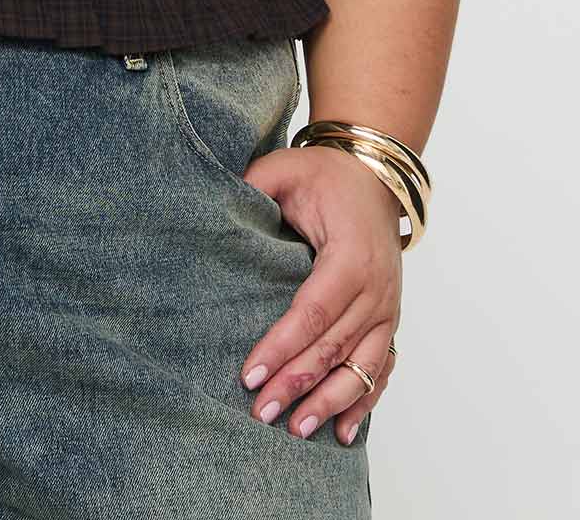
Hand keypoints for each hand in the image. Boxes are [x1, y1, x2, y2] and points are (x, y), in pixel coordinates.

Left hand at [237, 141, 402, 443]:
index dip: (282, 346)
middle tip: (261, 412)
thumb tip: (212, 208)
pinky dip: (365, 402)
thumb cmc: (324, 177)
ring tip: (296, 431)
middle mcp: (377, 289)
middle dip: (296, 384)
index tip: (250, 374)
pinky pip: (382, 369)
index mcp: (350, 256)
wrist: (372, 178)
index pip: (313, 311)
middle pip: (334, 346)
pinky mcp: (390, 321)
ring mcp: (388, 309)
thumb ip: (253, 186)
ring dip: (330, 403)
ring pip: (361, 367)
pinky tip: (345, 433)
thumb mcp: (284, 168)